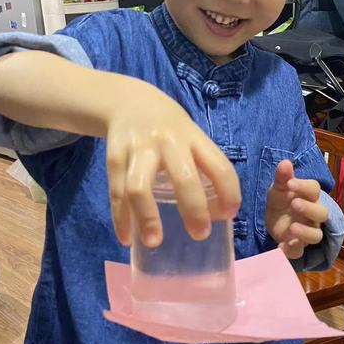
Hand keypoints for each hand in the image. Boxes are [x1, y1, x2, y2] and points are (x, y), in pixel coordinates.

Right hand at [106, 82, 240, 247]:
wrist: (127, 101)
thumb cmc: (169, 129)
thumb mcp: (190, 136)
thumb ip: (203, 167)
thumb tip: (217, 213)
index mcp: (193, 138)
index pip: (219, 166)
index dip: (228, 192)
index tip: (229, 215)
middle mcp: (167, 142)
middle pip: (183, 177)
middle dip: (193, 209)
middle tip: (200, 234)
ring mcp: (138, 150)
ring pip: (139, 186)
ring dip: (147, 216)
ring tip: (153, 241)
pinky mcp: (114, 158)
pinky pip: (116, 192)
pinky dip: (120, 218)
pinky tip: (126, 238)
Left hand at [266, 160, 327, 259]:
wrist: (273, 219)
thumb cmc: (281, 200)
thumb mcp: (278, 188)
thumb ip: (282, 177)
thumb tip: (285, 162)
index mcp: (309, 197)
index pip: (314, 190)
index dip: (304, 187)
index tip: (290, 184)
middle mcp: (313, 215)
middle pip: (322, 213)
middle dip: (309, 209)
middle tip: (294, 204)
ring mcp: (306, 231)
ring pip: (316, 236)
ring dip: (305, 232)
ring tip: (292, 227)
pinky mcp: (297, 246)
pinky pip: (299, 251)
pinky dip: (291, 250)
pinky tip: (281, 246)